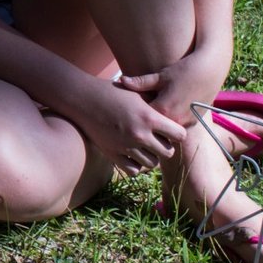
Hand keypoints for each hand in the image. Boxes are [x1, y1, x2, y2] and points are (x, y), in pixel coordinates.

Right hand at [63, 74, 186, 174]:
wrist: (82, 98)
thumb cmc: (111, 92)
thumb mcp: (137, 94)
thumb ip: (156, 106)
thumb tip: (173, 116)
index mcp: (149, 117)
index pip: (179, 135)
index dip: (176, 133)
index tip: (169, 130)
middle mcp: (139, 134)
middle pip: (168, 152)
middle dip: (165, 146)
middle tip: (157, 139)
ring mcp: (125, 146)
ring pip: (152, 163)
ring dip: (151, 156)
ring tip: (144, 147)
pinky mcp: (112, 154)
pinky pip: (134, 170)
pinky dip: (136, 165)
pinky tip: (132, 154)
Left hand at [114, 48, 227, 132]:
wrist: (211, 70)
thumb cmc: (184, 70)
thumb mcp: (161, 76)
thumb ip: (140, 82)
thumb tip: (121, 81)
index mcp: (163, 109)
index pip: (143, 118)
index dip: (135, 114)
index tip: (128, 109)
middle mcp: (175, 119)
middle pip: (154, 127)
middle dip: (147, 121)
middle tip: (138, 114)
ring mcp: (186, 123)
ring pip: (166, 128)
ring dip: (160, 123)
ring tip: (154, 112)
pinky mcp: (194, 122)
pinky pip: (177, 126)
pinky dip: (171, 121)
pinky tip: (169, 111)